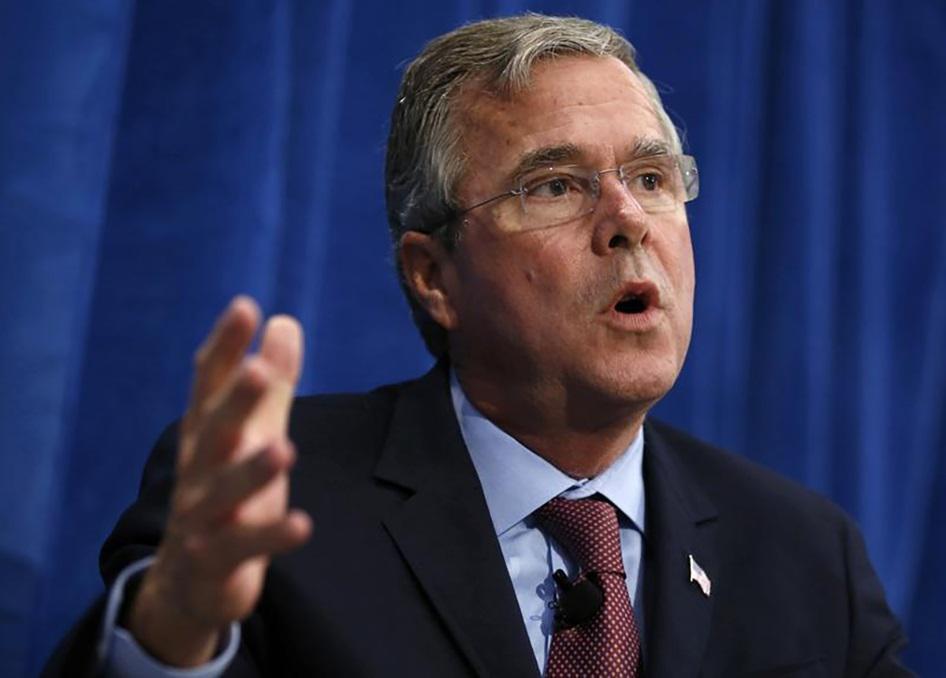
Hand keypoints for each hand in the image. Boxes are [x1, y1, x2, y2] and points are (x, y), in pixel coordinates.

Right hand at [128, 297, 312, 665]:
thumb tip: (285, 323)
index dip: (226, 347)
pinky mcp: (216, 559)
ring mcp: (202, 517)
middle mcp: (198, 469)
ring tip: (284, 449)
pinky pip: (243, 547)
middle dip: (235, 401)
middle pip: (214, 431)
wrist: (188, 581)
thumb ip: (271, 385)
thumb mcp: (251, 434)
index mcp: (204, 433)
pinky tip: (302, 525)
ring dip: (252, 471)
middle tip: (260, 371)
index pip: (209, 382)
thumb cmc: (226, 493)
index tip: (245, 307)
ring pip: (223, 491)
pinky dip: (270, 537)